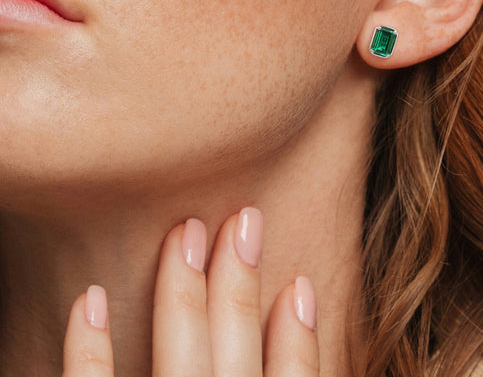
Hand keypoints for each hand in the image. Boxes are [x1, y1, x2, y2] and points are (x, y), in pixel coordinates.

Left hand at [61, 209, 319, 375]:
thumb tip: (294, 325)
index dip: (300, 336)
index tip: (300, 285)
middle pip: (237, 348)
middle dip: (241, 279)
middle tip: (245, 217)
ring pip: (182, 357)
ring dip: (184, 291)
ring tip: (188, 229)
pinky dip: (90, 350)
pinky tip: (92, 298)